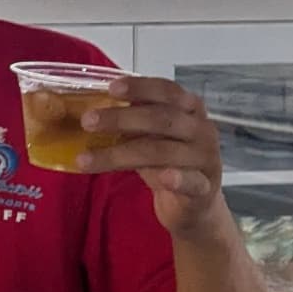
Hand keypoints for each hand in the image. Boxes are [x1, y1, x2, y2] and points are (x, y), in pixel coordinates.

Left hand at [77, 75, 226, 237]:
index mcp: (189, 110)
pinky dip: (178, 179)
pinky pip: (192, 182)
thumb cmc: (168, 163)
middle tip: (87, 121)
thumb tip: (87, 111)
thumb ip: (130, 124)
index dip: (140, 88)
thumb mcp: (149, 138)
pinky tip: (164, 178)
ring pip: (164, 151)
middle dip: (122, 118)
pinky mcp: (205, 188)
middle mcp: (201, 130)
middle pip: (162, 119)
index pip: (167, 91)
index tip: (111, 88)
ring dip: (121, 154)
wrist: (194, 203)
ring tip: (87, 159)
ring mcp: (205, 159)